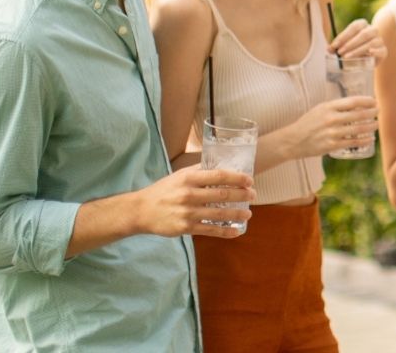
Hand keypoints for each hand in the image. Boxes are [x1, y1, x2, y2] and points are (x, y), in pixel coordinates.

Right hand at [137, 166, 253, 237]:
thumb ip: (199, 170)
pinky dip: (225, 231)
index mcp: (189, 178)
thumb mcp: (179, 175)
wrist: (141, 210)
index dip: (237, 178)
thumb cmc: (163, 190)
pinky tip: (236, 231)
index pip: (219, 175)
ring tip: (248, 214)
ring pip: (219, 214)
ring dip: (237, 214)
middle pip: (222, 194)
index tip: (249, 180)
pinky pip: (210, 230)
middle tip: (253, 196)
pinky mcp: (185, 228)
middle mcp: (189, 194)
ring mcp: (188, 212)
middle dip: (241, 195)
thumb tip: (221, 164)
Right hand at [287, 95, 377, 158]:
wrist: (293, 140)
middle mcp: (331, 119)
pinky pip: (353, 142)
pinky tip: (370, 139)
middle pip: (358, 114)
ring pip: (358, 129)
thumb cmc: (308, 123)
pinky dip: (364, 140)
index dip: (366, 101)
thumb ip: (336, 107)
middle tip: (378, 111)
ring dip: (370, 126)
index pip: (353, 101)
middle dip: (372, 112)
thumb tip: (356, 105)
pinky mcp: (332, 145)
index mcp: (328, 107)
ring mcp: (332, 133)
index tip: (374, 101)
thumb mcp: (320, 109)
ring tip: (376, 124)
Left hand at [330, 18, 385, 64]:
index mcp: (363, 24)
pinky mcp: (383, 51)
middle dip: (350, 44)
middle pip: (363, 34)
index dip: (343, 36)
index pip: (354, 27)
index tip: (334, 45)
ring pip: (371, 43)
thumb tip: (329, 49)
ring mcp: (379, 40)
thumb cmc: (354, 48)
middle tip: (340, 52)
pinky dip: (374, 52)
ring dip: (357, 50)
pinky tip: (368, 54)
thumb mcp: (344, 45)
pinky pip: (380, 50)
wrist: (367, 58)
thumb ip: (337, 46)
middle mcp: (373, 30)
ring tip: (347, 57)